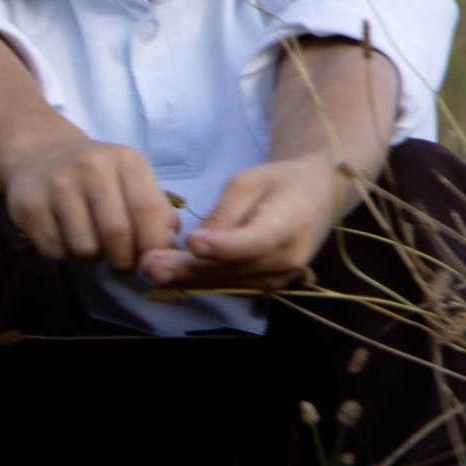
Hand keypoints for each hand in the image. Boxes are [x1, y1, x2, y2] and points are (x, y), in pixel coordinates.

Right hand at [1, 128, 181, 278]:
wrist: (39, 154)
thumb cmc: (97, 175)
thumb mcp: (132, 179)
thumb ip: (157, 211)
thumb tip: (167, 244)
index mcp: (125, 160)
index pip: (147, 211)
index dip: (152, 245)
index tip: (150, 260)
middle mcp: (91, 166)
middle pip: (116, 234)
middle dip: (123, 261)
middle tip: (120, 264)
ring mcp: (57, 184)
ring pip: (85, 248)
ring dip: (91, 258)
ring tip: (90, 242)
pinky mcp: (29, 205)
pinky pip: (55, 251)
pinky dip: (63, 254)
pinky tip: (64, 235)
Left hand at [148, 154, 349, 290]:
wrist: (317, 197)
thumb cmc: (280, 182)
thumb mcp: (250, 181)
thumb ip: (224, 213)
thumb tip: (196, 243)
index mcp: (289, 224)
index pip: (255, 241)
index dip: (223, 246)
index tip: (192, 243)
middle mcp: (287, 259)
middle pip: (233, 267)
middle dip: (188, 268)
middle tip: (148, 263)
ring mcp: (279, 277)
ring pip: (227, 281)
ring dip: (187, 278)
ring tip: (150, 269)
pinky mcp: (267, 284)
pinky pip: (230, 284)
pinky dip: (200, 280)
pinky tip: (169, 275)